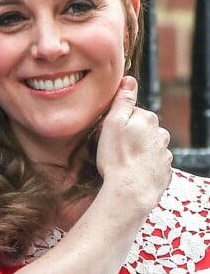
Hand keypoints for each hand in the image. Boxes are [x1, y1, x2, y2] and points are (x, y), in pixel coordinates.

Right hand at [96, 75, 172, 213]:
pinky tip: (131, 172)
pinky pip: (152, 163)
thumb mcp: (113, 122)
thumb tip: (130, 80)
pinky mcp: (165, 173)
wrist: (131, 193)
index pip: (131, 112)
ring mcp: (165, 155)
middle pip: (141, 129)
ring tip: (121, 162)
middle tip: (113, 147)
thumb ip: (123, 100)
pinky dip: (143, 165)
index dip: (117, 121)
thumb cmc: (117, 157)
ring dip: (137, 151)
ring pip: (147, 146)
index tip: (108, 132)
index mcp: (148, 119)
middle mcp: (161, 135)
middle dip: (129, 135)